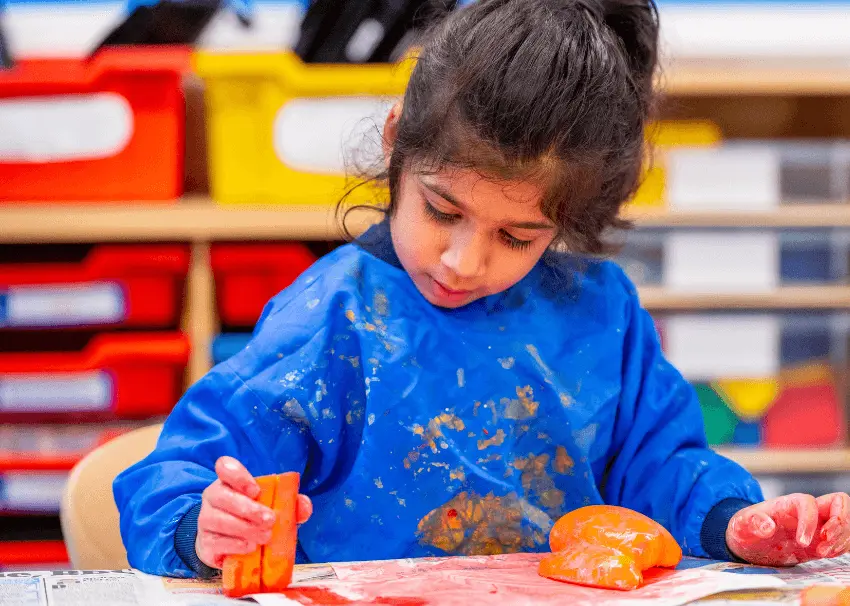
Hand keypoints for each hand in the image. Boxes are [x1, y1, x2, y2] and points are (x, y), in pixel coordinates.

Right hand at [195, 457, 312, 568]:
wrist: (230, 545)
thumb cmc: (253, 519)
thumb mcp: (273, 507)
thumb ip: (290, 503)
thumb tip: (304, 505)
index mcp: (229, 481)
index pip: (224, 467)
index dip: (238, 476)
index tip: (256, 490)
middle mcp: (213, 497)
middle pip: (221, 495)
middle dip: (247, 508)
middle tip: (270, 520)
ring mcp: (205, 520)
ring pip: (217, 519)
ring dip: (244, 528)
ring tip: (264, 537)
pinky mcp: (205, 543)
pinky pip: (215, 542)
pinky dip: (234, 545)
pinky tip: (250, 547)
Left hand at [726, 493, 849, 565]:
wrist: (749, 542)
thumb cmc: (745, 529)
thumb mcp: (741, 526)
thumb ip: (752, 523)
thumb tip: (767, 526)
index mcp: (787, 503)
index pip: (808, 502)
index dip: (809, 521)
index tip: (802, 543)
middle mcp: (807, 511)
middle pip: (839, 502)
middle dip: (840, 524)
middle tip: (824, 546)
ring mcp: (818, 524)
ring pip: (846, 520)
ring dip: (842, 538)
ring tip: (823, 553)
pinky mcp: (823, 539)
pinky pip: (844, 536)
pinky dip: (843, 545)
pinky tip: (829, 554)